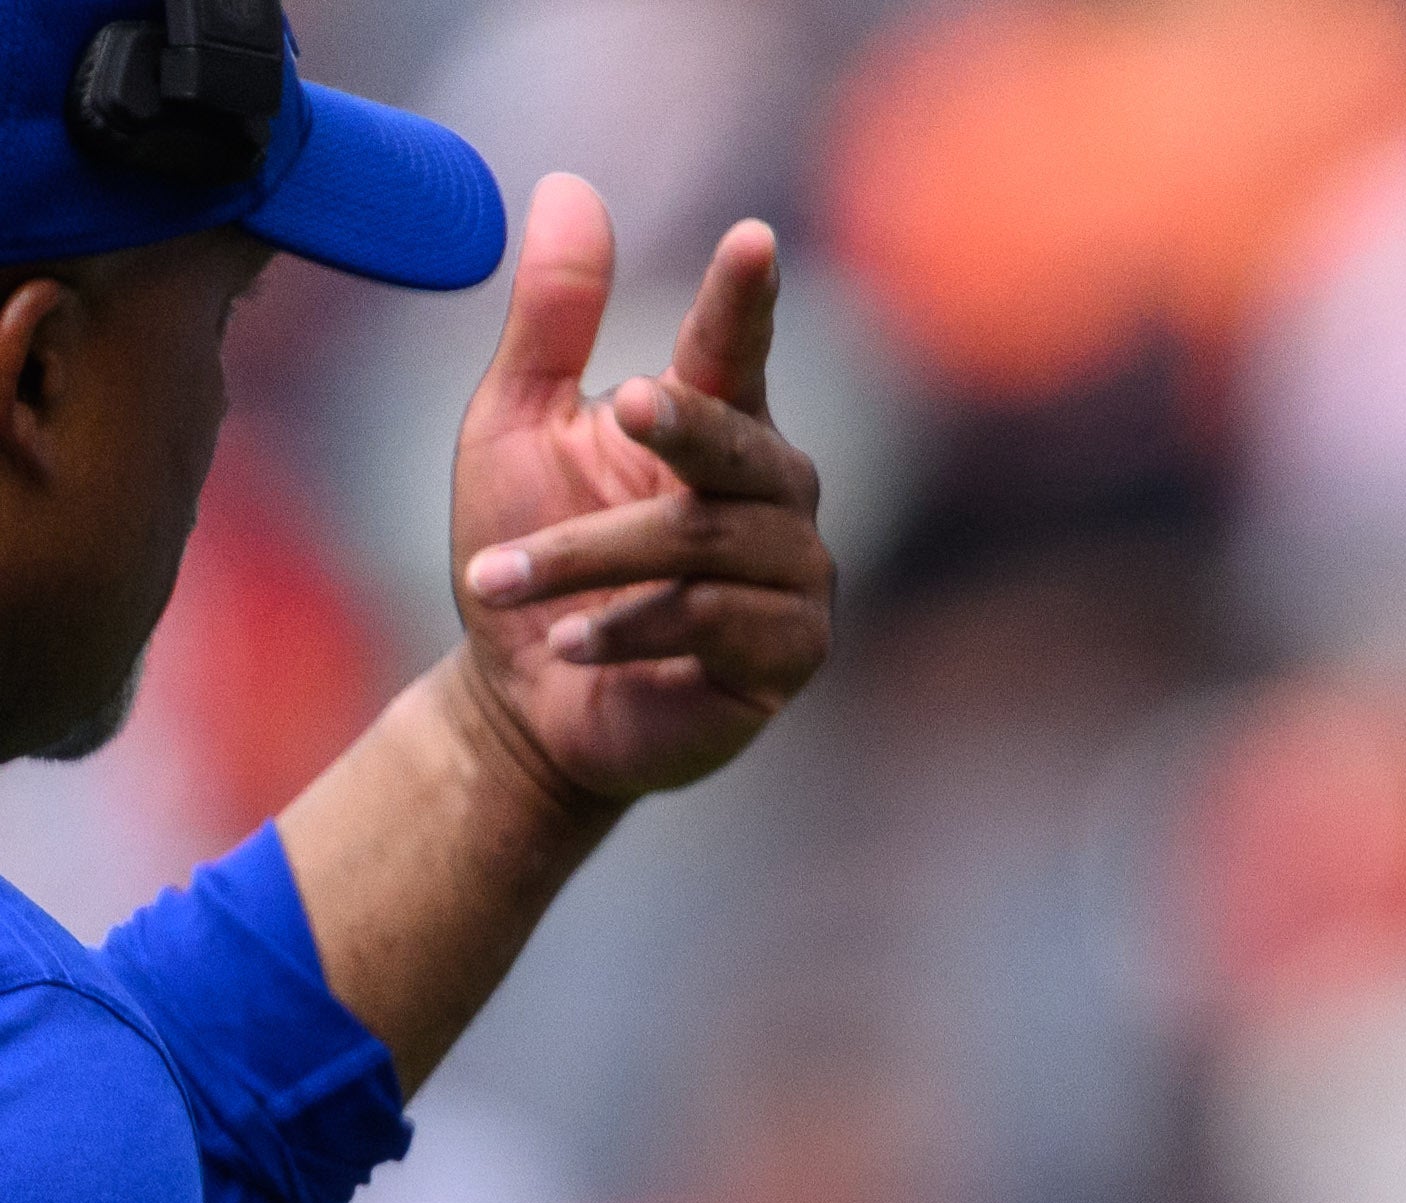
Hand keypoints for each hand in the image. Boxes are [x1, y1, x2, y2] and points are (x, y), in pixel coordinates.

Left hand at [445, 174, 832, 811]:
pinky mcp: (791, 654)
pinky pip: (717, 621)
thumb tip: (569, 187)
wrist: (527, 701)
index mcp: (713, 427)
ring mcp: (795, 577)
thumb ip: (550, 323)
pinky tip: (569, 642)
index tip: (752, 239)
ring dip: (592, 558)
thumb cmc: (527, 556)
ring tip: (500, 580)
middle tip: (621, 407)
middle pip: (737, 445)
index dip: (745, 298)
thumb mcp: (517, 427)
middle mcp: (773, 495)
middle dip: (682, 426)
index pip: (735, 350)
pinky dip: (631, 625)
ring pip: (708, 542)